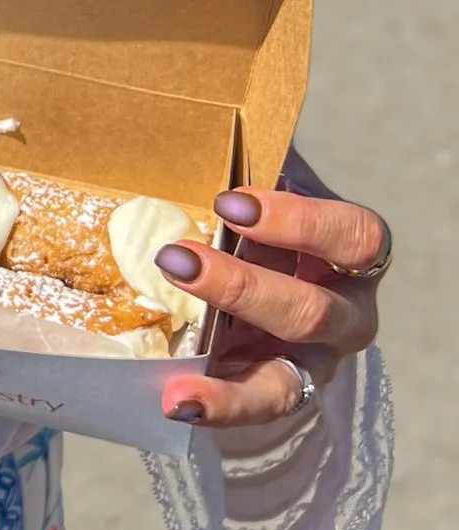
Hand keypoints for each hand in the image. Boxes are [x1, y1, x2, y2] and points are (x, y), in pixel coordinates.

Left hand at [156, 156, 388, 428]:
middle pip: (313, 310)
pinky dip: (219, 407)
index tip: (231, 203)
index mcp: (355, 254)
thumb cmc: (264, 224)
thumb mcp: (267, 194)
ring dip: (229, 372)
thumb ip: (251, 167)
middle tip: (175, 259)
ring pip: (289, 376)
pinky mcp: (280, 392)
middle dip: (241, 287)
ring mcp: (317, 361)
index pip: (354, 238)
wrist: (262, 290)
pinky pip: (256, 409)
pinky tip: (176, 403)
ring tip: (176, 378)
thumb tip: (202, 121)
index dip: (297, 220)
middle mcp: (348, 313)